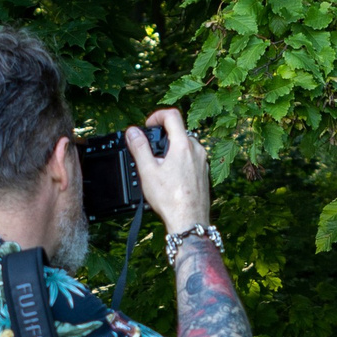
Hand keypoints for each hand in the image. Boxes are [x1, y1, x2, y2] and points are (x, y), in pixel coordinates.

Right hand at [127, 107, 210, 231]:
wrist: (189, 220)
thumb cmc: (170, 199)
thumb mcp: (148, 171)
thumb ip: (139, 147)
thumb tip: (132, 132)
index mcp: (183, 145)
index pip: (172, 115)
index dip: (157, 116)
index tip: (148, 126)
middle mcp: (197, 150)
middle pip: (178, 131)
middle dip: (162, 136)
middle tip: (150, 150)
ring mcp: (203, 161)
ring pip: (185, 145)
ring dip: (171, 149)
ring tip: (159, 167)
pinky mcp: (204, 172)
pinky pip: (191, 158)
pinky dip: (179, 160)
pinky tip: (171, 177)